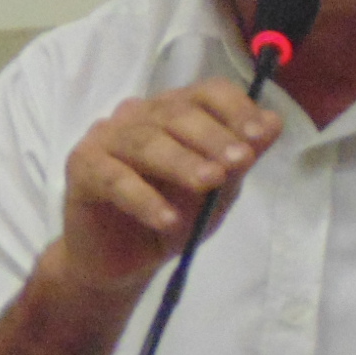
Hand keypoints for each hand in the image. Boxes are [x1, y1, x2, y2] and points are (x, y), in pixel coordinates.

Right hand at [57, 77, 280, 294]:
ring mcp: (106, 138)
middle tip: (239, 163)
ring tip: (208, 185)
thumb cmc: (171, 219)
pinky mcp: (81, 168)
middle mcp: (139, 115)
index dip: (234, 109)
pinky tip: (166, 220)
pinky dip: (144, 200)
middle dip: (212, 138)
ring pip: (145, 142)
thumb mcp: (217, 193)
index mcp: (174, 112)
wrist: (123, 261)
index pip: (206, 92)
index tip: (259, 136)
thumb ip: (240, 159)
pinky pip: (114, 179)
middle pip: (176, 113)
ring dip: (181, 163)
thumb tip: (273, 123)